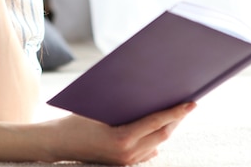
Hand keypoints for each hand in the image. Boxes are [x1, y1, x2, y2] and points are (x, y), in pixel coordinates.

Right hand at [48, 102, 195, 164]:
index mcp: (123, 138)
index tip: (192, 103)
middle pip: (162, 135)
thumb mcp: (100, 107)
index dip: (177, 112)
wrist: (58, 142)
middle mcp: (128, 154)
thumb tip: (147, 91)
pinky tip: (162, 129)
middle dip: (177, 119)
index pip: (158, 122)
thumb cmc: (76, 119)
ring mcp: (126, 162)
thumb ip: (124, 105)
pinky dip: (156, 139)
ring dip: (168, 128)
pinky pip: (147, 152)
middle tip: (189, 105)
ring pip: (157, 144)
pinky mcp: (123, 164)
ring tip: (176, 113)